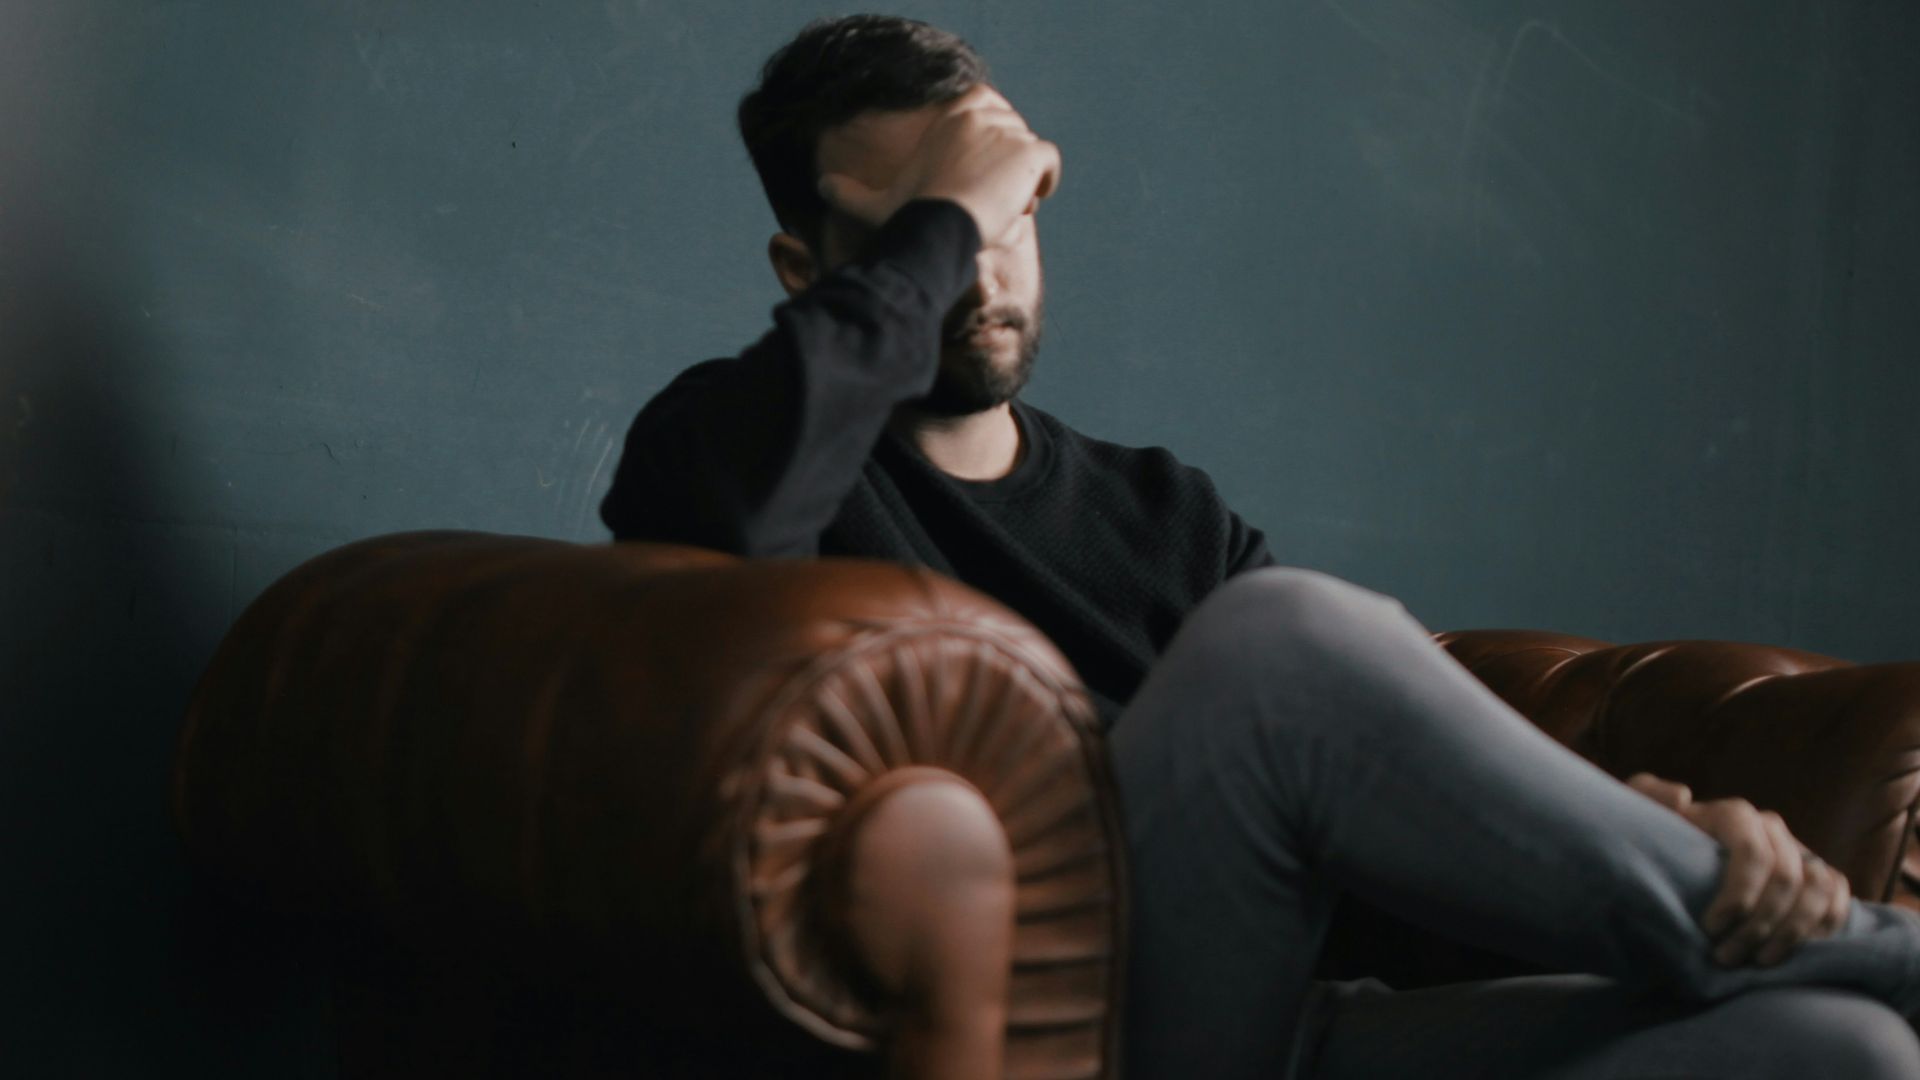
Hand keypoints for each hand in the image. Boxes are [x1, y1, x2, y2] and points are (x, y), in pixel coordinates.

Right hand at [815, 83, 1061, 246]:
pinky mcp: (1030, 152)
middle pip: (1011, 131)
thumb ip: (849, 193)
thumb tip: (820, 186)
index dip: (989, 136)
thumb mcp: (874, 203)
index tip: (980, 170)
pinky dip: (1045, 182)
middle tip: (990, 198)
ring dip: (1022, 179)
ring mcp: (1008, 131)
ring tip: (1003, 209)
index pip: (985, 105)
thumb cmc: (907, 217)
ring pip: (1029, 152)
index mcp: (950, 117)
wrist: (938, 226)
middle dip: (1006, 161)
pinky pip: (1050, 163)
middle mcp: (980, 114)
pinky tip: (1025, 204)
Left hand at [1627, 773, 1850, 966]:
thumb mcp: (1638, 815)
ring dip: (1793, 932)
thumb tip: (1682, 797)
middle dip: (1759, 924)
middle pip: (1785, 877)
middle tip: (1726, 957)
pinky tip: (1796, 952)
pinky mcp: (1816, 876)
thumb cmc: (1654, 842)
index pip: (1752, 851)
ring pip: (1818, 888)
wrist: (1673, 862)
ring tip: (1759, 962)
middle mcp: (1771, 829)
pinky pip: (1838, 896)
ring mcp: (1798, 851)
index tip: (1710, 928)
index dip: (1738, 894)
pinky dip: (1825, 925)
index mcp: (1733, 815)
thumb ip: (1646, 796)